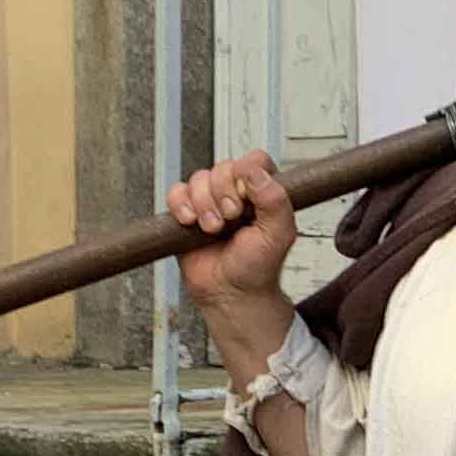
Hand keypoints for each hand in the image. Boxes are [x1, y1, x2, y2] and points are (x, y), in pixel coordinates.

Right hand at [165, 153, 295, 306]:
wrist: (230, 294)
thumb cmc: (257, 268)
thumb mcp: (278, 234)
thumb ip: (275, 200)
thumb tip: (256, 171)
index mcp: (263, 193)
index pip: (254, 161)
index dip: (246, 174)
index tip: (246, 197)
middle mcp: (236, 193)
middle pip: (223, 167)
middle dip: (223, 193)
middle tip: (231, 219)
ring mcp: (211, 201)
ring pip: (199, 178)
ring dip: (203, 203)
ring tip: (213, 229)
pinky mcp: (188, 212)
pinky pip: (176, 192)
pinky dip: (180, 204)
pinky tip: (190, 222)